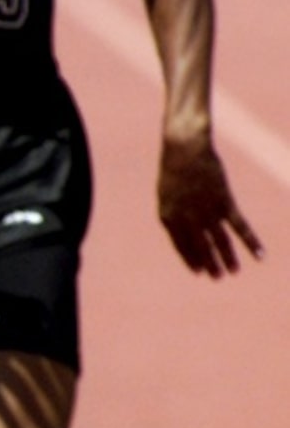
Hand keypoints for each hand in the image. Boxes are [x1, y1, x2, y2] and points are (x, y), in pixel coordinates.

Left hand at [159, 135, 261, 276]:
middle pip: (201, 247)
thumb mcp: (168, 193)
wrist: (185, 150)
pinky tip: (260, 256)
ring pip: (220, 242)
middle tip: (218, 278)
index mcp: (168, 217)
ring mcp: (206, 212)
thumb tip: (187, 226)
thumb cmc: (174, 168)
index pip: (181, 246)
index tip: (198, 272)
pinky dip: (251, 242)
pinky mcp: (225, 203)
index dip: (191, 260)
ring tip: (233, 273)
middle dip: (210, 264)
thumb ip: (176, 211)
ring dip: (228, 259)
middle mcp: (187, 219)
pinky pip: (240, 227)